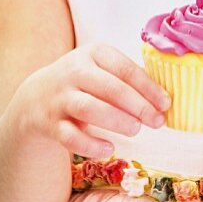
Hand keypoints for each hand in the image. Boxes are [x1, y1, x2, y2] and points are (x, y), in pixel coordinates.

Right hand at [8, 44, 169, 158]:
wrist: (36, 97)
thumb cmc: (85, 84)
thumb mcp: (104, 70)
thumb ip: (130, 81)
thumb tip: (164, 101)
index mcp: (94, 53)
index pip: (126, 69)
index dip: (149, 88)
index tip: (166, 104)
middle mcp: (73, 72)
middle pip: (110, 88)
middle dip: (138, 106)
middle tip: (157, 122)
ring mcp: (59, 97)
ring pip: (88, 108)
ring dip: (117, 120)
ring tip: (135, 130)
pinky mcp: (49, 123)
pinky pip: (70, 136)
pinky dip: (91, 145)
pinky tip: (110, 148)